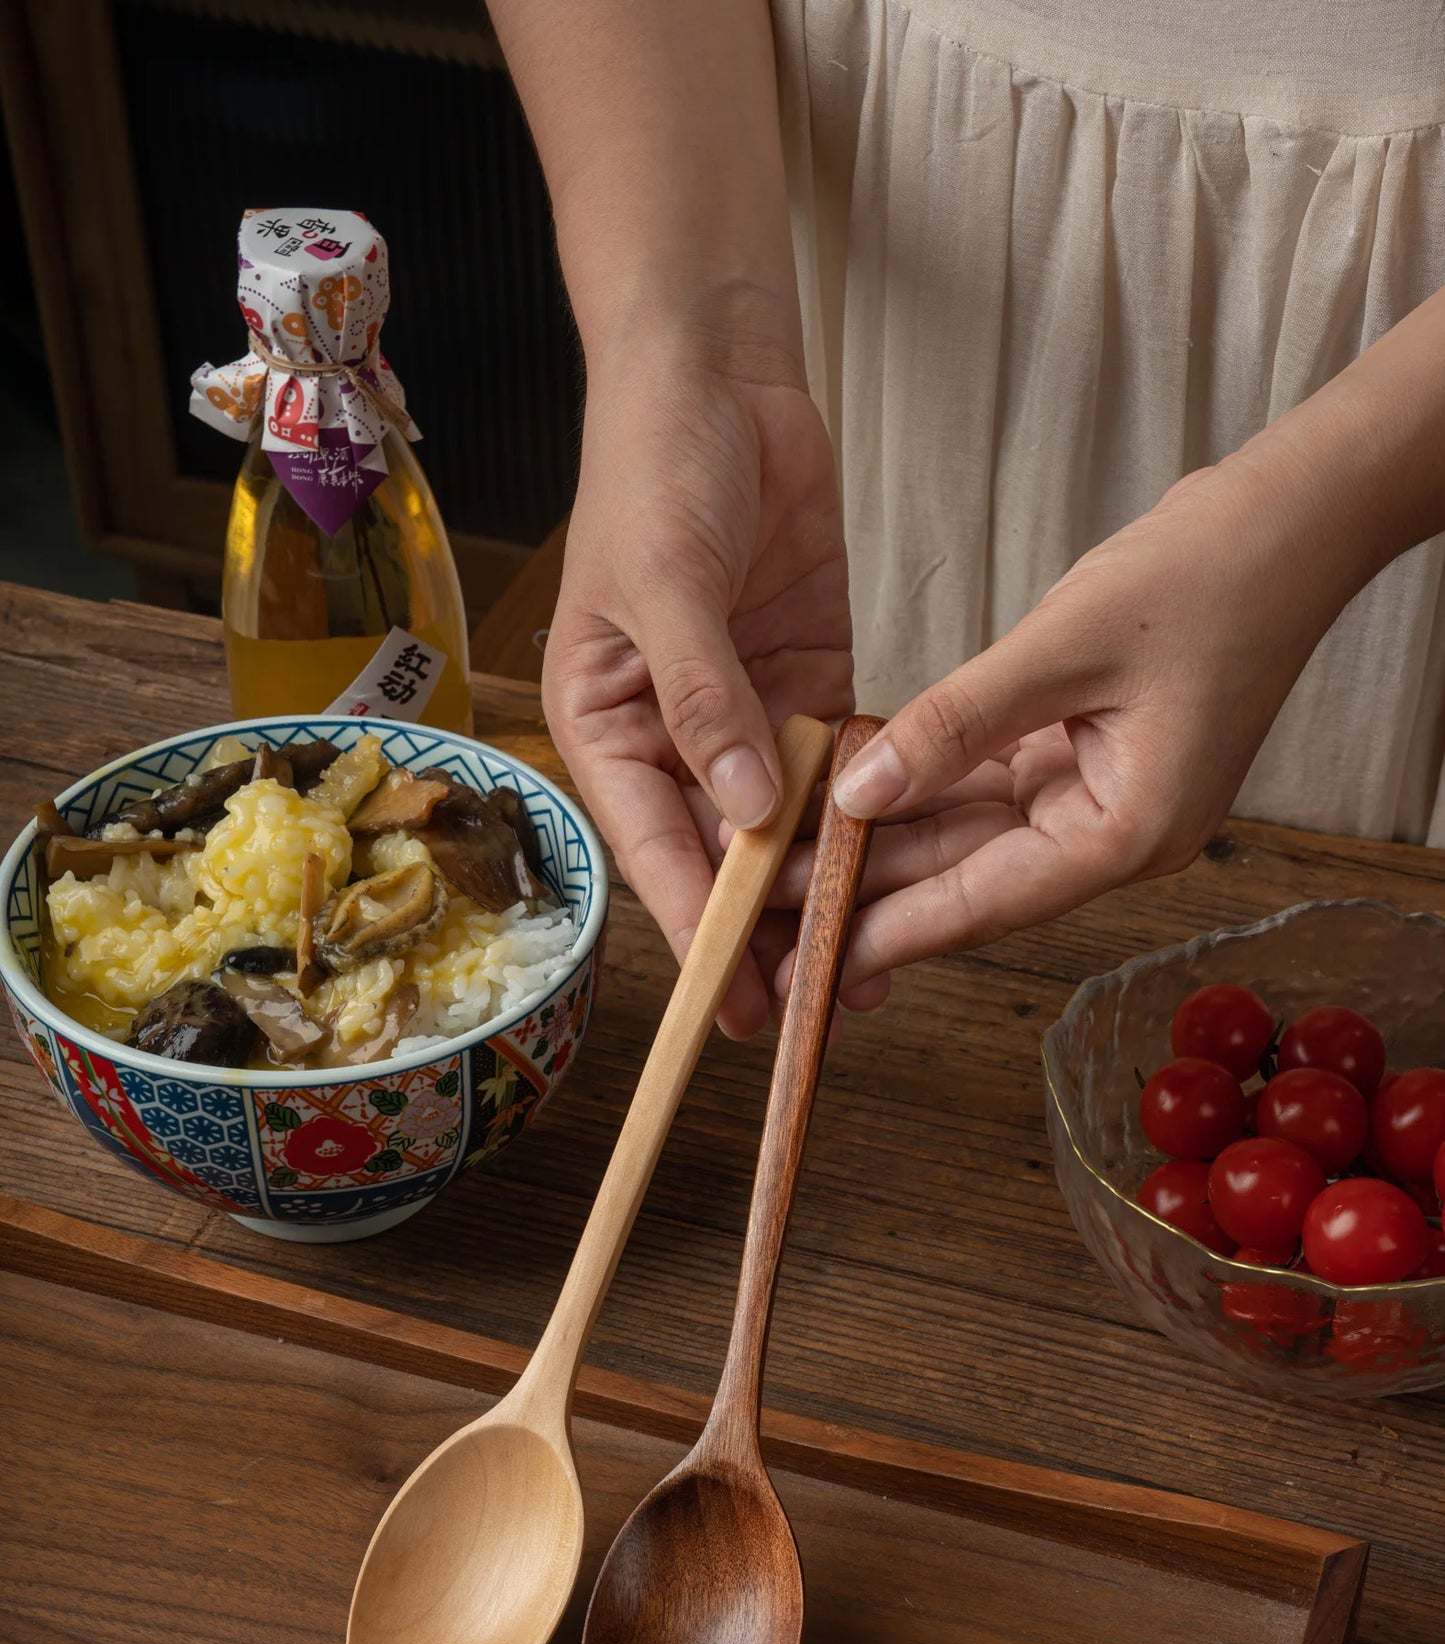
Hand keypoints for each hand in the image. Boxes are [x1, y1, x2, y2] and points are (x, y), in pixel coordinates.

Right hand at [542, 328, 852, 1035]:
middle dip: (776, 924)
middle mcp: (675, 734)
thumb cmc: (655, 464)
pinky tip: (911, 864)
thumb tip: (745, 811)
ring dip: (832, 883)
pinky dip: (872, 812)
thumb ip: (707, 699)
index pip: (658, 847)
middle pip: (728, 854)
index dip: (702, 929)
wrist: (716, 369)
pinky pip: (843, 765)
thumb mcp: (667, 583)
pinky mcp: (809, 680)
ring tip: (884, 955)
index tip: (742, 1002)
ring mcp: (748, 712)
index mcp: (608, 722)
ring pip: (791, 823)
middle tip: (833, 994)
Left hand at [773, 453, 1374, 995]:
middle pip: (970, 882)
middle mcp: (1115, 835)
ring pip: (971, 839)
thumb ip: (956, 724)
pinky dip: (926, 793)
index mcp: (1130, 833)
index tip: (811, 957)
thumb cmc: (1208, 574)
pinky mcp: (1089, 761)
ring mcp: (1102, 800)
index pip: (987, 901)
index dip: (892, 930)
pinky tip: (854, 798)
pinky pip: (990, 792)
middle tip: (772, 908)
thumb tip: (863, 792)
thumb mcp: (1065, 646)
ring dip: (886, 847)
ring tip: (790, 859)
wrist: (1292, 521)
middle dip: (870, 893)